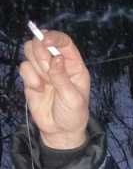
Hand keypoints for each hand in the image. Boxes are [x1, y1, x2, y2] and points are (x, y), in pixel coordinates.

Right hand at [19, 31, 89, 148]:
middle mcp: (58, 64)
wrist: (60, 131)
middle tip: (47, 72)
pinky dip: (29, 76)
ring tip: (45, 82)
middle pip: (42, 43)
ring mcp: (43, 70)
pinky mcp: (31, 79)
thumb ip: (62, 77)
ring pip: (30, 51)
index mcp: (73, 65)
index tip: (44, 40)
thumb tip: (56, 58)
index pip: (64, 42)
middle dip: (41, 54)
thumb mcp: (73, 98)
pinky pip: (24, 67)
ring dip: (36, 65)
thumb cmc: (73, 114)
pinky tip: (38, 89)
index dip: (53, 37)